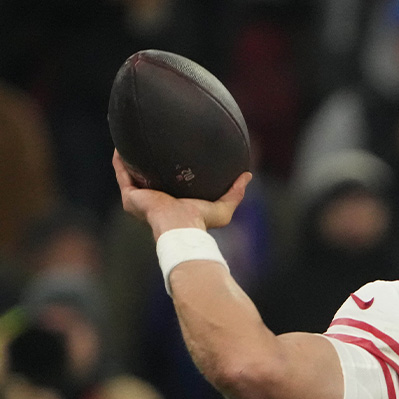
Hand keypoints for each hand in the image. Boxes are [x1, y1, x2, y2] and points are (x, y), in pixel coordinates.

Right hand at [113, 150, 250, 237]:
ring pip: (131, 175)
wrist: (181, 227)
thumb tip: (247, 175)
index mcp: (172, 203)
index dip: (170, 171)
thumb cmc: (201, 221)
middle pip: (148, 178)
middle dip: (148, 163)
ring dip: (130, 159)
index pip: (169, 185)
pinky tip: (120, 146)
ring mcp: (140, 199)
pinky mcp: (130, 196)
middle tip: (151, 143)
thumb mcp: (223, 207)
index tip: (174, 156)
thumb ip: (235, 192)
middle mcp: (154, 201)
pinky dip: (120, 161)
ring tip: (132, 140)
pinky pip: (122, 173)